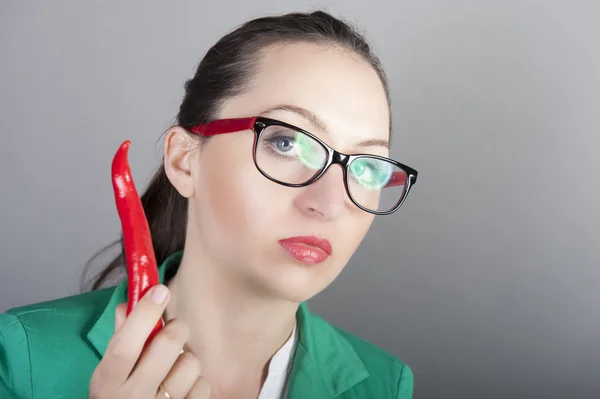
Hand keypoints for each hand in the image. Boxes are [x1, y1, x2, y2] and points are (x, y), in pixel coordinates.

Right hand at [89, 285, 210, 398]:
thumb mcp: (110, 378)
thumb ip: (120, 340)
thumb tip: (130, 303)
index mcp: (107, 386)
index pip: (125, 344)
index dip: (144, 314)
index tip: (159, 291)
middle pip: (166, 345)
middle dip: (175, 329)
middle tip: (173, 330)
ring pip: (190, 363)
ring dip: (186, 359)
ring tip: (174, 369)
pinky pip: (203, 385)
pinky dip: (196, 383)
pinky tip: (183, 390)